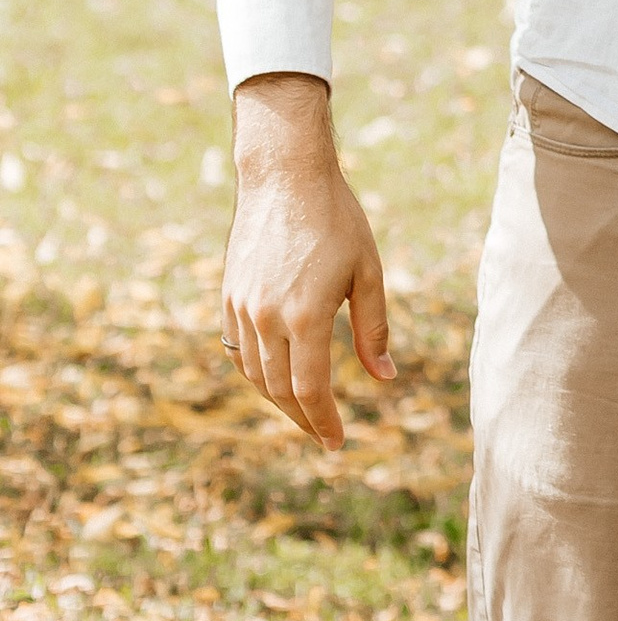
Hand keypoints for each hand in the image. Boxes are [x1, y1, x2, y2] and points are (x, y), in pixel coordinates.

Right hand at [222, 72, 393, 449]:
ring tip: (305, 412)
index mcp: (306, 315)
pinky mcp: (229, 296)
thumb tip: (385, 378)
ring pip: (256, 374)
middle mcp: (267, 318)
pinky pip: (238, 350)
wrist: (284, 177)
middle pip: (280, 390)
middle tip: (324, 436)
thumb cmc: (336, 220)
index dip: (323, 421)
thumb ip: (374, 329)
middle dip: (304, 419)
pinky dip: (257, 372)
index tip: (336, 443)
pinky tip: (275, 378)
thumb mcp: (368, 271)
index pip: (311, 389)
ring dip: (278, 399)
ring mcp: (242, 308)